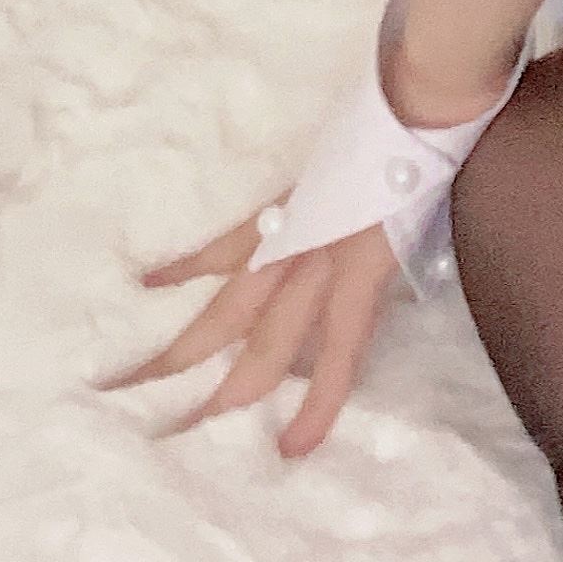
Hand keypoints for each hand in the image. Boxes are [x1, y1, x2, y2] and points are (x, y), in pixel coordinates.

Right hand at [94, 207, 404, 458]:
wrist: (412, 108)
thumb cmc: (425, 177)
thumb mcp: (418, 245)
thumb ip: (382, 285)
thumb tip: (366, 315)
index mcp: (362, 277)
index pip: (339, 357)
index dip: (316, 407)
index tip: (290, 453)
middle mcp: (317, 265)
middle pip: (265, 348)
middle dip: (224, 399)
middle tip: (176, 442)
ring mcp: (285, 236)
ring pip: (226, 309)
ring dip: (182, 353)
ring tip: (137, 386)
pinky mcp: (269, 208)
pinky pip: (220, 247)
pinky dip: (183, 267)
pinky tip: (145, 286)